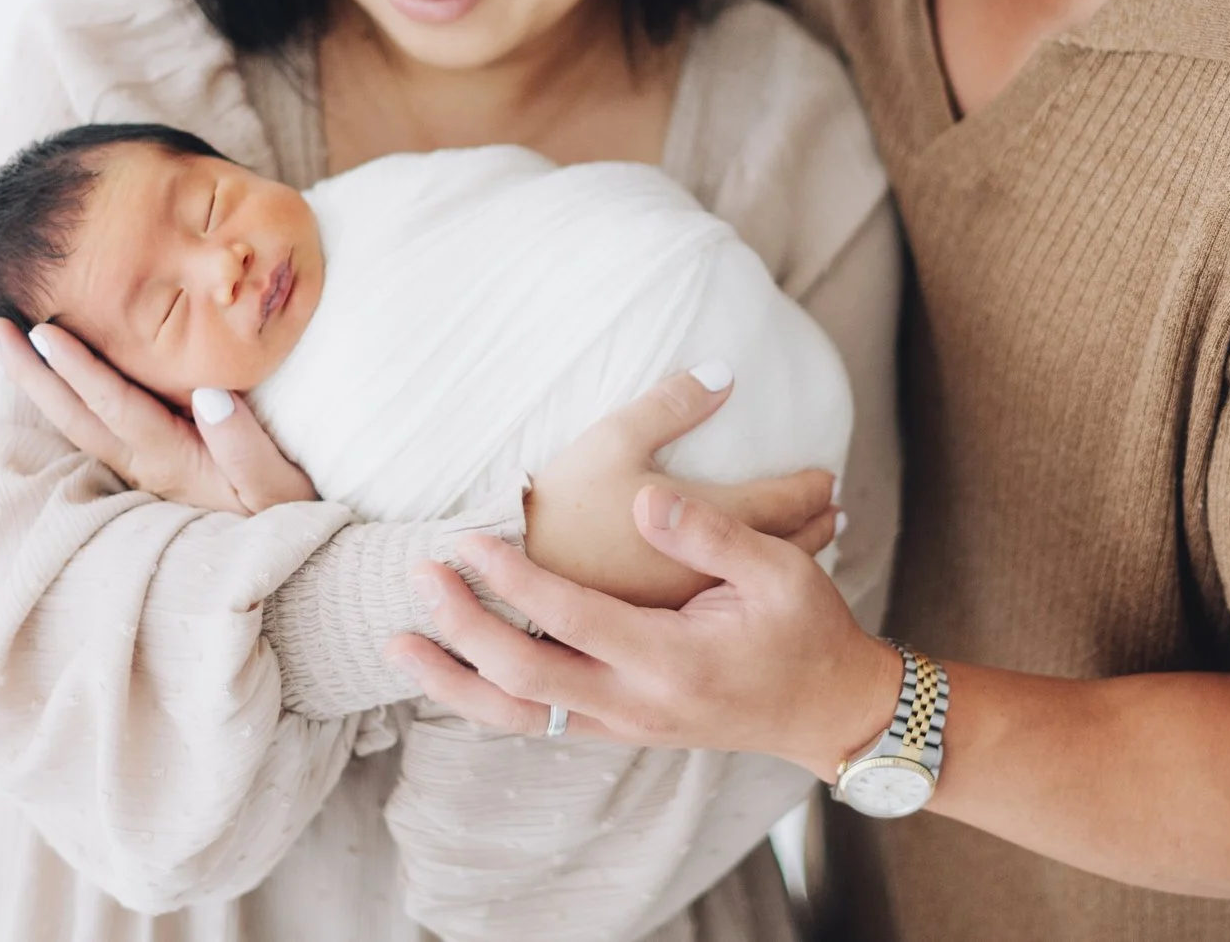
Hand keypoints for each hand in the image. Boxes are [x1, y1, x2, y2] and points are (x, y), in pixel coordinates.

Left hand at [0, 317, 317, 514]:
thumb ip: (244, 443)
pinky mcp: (149, 466)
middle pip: (76, 416)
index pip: (116, 408)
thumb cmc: (288, 515)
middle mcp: (146, 464)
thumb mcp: (277, 485)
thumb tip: (209, 393)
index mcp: (173, 460)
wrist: (287, 565)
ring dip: (36, 383)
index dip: (80, 370)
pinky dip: (62, 397)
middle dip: (31, 373)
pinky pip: (93, 426)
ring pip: (76, 422)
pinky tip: (45, 378)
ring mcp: (143, 468)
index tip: (42, 332)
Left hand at [388, 484, 898, 776]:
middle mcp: (637, 702)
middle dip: (460, 630)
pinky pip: (539, 722)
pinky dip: (487, 700)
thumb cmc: (807, 629)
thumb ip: (707, 534)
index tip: (468, 539)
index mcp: (671, 658)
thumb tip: (645, 500)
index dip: (512, 580)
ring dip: (454, 681)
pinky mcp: (620, 728)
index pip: (569, 618)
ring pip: (518, 717)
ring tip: (399, 645)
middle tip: (418, 578)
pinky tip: (453, 670)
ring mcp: (625, 724)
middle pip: (523, 680)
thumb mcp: (777, 570)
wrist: (830, 709)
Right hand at [522, 368, 836, 607]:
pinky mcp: (663, 627)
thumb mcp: (613, 440)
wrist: (514, 587)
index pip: (782, 504)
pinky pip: (731, 601)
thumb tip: (724, 372)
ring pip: (760, 581)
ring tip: (811, 541)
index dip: (811, 489)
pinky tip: (749, 581)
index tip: (830, 478)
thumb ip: (672, 405)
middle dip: (814, 526)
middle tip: (838, 511)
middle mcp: (709, 573)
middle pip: (783, 548)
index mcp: (707, 523)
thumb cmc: (563, 506)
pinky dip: (752, 582)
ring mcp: (688, 607)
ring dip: (791, 556)